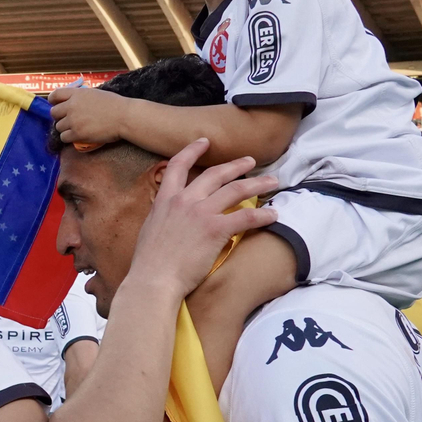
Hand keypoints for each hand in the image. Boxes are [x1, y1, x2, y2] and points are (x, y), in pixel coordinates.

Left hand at [48, 84, 132, 149]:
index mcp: (77, 94)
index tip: (55, 104)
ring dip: (65, 128)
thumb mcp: (95, 93)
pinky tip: (76, 136)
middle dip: (60, 116)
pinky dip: (68, 137)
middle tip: (68, 120)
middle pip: (54, 113)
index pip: (55, 95)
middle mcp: (72, 106)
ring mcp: (73, 120)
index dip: (53, 100)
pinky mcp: (77, 133)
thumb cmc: (114, 104)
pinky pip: (64, 137)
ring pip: (58, 127)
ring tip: (75, 129)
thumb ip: (81, 97)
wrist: (124, 117)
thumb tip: (73, 101)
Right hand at [130, 139, 278, 299]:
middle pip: (215, 174)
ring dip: (257, 183)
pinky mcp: (215, 230)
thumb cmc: (149, 263)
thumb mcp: (150, 229)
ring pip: (235, 190)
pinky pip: (245, 217)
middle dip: (236, 166)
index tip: (205, 142)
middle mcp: (184, 200)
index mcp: (165, 199)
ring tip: (271, 181)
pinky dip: (262, 215)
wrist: (153, 279)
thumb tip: (172, 216)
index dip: (193, 150)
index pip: (178, 165)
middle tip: (250, 162)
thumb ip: (164, 216)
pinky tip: (273, 215)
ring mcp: (201, 213)